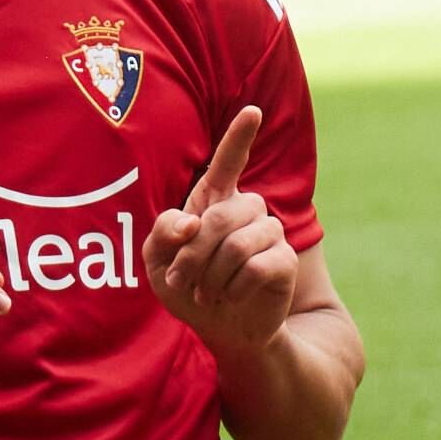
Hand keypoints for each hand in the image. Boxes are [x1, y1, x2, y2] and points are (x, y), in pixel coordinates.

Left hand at [145, 106, 296, 357]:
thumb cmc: (186, 288)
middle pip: (220, 216)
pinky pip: (256, 265)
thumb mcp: (156, 261)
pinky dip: (234, 286)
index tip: (252, 110)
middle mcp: (246, 210)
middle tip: (181, 281)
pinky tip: (229, 296)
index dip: (239, 136)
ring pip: (238, 242)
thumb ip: (162, 233)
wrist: (222, 329)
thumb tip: (193, 221)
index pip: (228, 161)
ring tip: (206, 292)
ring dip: (213, 274)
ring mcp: (269, 232)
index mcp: (213, 201)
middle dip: (194, 254)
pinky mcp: (284, 259)